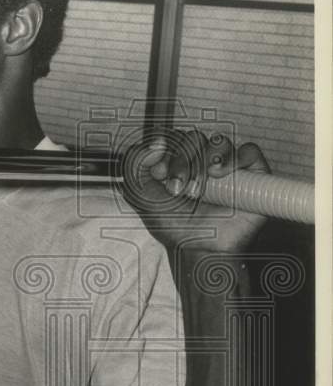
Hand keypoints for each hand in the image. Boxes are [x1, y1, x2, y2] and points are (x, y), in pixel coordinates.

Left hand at [122, 128, 270, 252]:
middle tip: (179, 189)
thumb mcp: (140, 195)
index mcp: (177, 160)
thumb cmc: (173, 225)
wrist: (198, 249)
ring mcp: (227, 166)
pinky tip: (221, 175)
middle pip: (193, 138)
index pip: (172, 137)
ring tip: (201, 188)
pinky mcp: (251, 175)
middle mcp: (202, 160)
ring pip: (219, 141)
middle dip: (182, 161)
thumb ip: (135, 164)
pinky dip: (236, 158)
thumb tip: (155, 143)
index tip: (159, 173)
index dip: (164, 150)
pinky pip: (249, 151)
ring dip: (205, 160)